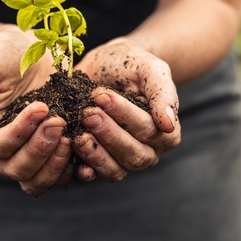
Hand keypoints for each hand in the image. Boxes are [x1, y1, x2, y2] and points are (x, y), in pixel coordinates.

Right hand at [0, 26, 73, 195]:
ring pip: (39, 180)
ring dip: (56, 164)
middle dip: (40, 149)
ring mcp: (33, 152)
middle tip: (58, 121)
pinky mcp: (57, 149)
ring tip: (73, 137)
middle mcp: (8, 150)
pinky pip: (64, 172)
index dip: (20, 132)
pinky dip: (76, 167)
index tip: (41, 106)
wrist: (27, 48)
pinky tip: (88, 148)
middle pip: (19, 170)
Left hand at [73, 38, 179, 181]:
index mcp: (166, 132)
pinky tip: (72, 159)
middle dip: (108, 134)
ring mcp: (124, 161)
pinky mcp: (100, 165)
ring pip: (115, 169)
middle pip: (133, 154)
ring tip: (77, 134)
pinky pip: (94, 175)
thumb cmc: (130, 65)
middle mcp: (148, 151)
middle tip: (87, 113)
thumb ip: (163, 92)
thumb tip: (168, 124)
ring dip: (95, 153)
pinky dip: (83, 169)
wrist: (104, 66)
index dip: (124, 115)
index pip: (148, 129)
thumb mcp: (149, 68)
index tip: (101, 96)